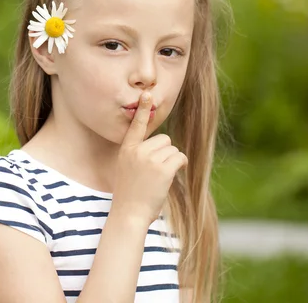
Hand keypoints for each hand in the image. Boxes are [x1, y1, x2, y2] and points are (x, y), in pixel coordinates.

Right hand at [111, 92, 187, 226]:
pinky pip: (179, 158)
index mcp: (126, 150)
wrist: (129, 214)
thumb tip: (161, 144)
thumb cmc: (130, 194)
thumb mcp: (127, 168)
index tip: (147, 94)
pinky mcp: (163, 169)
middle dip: (165, 152)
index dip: (142, 109)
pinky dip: (180, 165)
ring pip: (172, 149)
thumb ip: (138, 154)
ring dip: (172, 161)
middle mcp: (138, 151)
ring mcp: (150, 160)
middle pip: (163, 139)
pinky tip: (172, 176)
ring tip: (159, 177)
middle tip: (155, 171)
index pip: (135, 126)